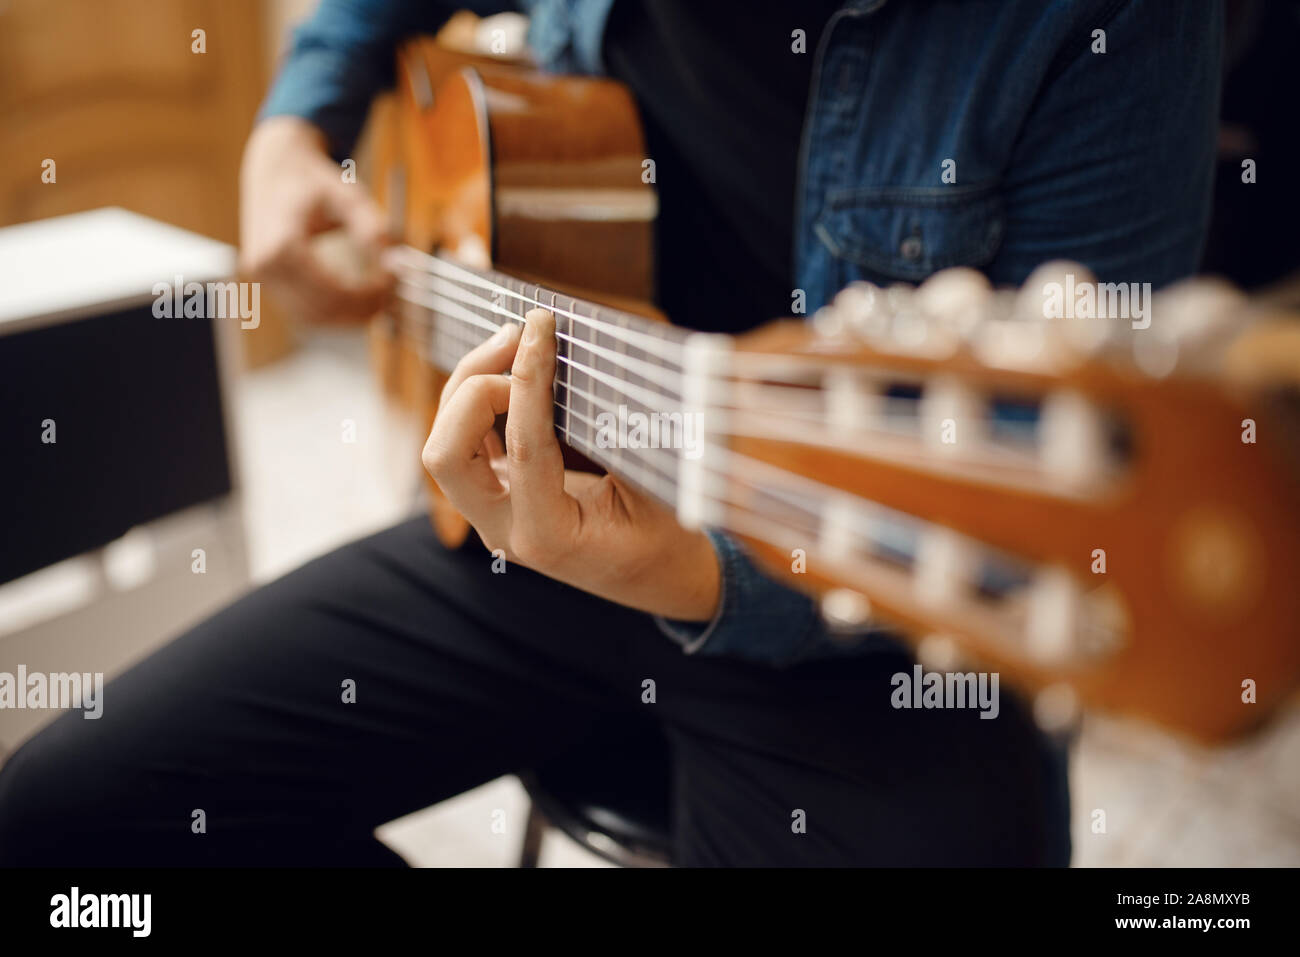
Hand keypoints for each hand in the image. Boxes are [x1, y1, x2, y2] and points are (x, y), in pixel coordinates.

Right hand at [239, 116, 393, 322]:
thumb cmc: (313, 180)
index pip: (330, 291)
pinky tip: (358, 299)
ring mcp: (262, 278)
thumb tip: (396, 263)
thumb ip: (372, 227)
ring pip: (310, 318)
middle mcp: (264, 266)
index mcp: (281, 244)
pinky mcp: (267, 283)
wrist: (276, 167)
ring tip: (378, 298)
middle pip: (320, 311)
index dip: (366, 296)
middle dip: (360, 310)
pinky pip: (302, 312)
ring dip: (347, 317)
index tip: (393, 282)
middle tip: (391, 295)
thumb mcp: (347, 195)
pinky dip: (332, 313)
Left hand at [422, 308, 721, 621]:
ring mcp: (491, 516)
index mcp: (547, 537)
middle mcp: (504, 530)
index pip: (523, 447)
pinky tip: (509, 369)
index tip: (542, 326)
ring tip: (515, 342)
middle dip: (476, 386)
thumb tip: (607, 371)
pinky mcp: (494, 497)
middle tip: (523, 342)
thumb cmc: (665, 541)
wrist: (657, 579)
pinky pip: (463, 441)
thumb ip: (626, 438)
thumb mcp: (657, 493)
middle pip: (447, 452)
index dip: (529, 379)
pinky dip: (477, 400)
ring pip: (444, 442)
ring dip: (470, 386)